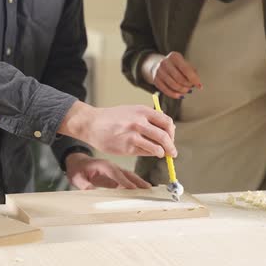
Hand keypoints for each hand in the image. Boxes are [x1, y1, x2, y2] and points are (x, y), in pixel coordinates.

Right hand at [58, 101, 176, 157]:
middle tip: (173, 152)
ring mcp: (133, 135)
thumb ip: (148, 118)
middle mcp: (139, 122)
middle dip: (171, 146)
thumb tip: (168, 130)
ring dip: (162, 153)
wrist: (92, 123)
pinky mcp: (127, 147)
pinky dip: (150, 154)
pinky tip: (148, 152)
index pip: (167, 122)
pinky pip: (145, 153)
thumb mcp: (132, 111)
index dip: (172, 132)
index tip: (171, 137)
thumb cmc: (113, 118)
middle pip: (164, 137)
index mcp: (143, 111)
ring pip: (157, 148)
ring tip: (161, 154)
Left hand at [65, 153, 150, 189]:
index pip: (115, 173)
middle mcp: (111, 167)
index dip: (124, 181)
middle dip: (137, 181)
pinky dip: (134, 183)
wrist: (77, 162)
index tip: (132, 188)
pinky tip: (140, 189)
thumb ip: (84, 184)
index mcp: (103, 166)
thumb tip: (91, 190)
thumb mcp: (77, 178)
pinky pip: (126, 179)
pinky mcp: (115, 175)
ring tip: (148, 189)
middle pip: (126, 173)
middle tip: (147, 188)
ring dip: (138, 182)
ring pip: (129, 176)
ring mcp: (114, 170)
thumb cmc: (78, 170)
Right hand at [142, 52, 202, 98]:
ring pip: (173, 85)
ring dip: (182, 90)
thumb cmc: (174, 65)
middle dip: (188, 85)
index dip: (194, 79)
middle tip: (191, 88)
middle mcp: (165, 63)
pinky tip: (180, 95)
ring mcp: (159, 71)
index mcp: (174, 56)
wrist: (156, 64)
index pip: (186, 69)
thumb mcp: (183, 63)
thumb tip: (196, 82)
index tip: (199, 86)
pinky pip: (166, 90)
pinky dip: (174, 94)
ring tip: (186, 91)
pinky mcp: (155, 80)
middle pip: (180, 78)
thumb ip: (191, 71)